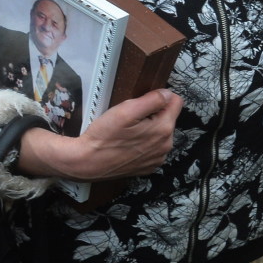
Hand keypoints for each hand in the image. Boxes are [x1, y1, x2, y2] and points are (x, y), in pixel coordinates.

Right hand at [18, 89, 181, 180]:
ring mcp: (157, 159)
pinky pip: (153, 148)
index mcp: (164, 129)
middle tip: (131, 119)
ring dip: (149, 129)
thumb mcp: (126, 110)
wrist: (85, 163)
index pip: (176, 102)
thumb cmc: (103, 136)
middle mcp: (166, 146)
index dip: (160, 98)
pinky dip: (144, 143)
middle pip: (168, 118)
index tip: (143, 102)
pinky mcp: (148, 167)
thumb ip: (152, 99)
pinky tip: (128, 144)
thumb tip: (168, 94)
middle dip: (154, 114)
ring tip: (128, 132)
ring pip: (161, 133)